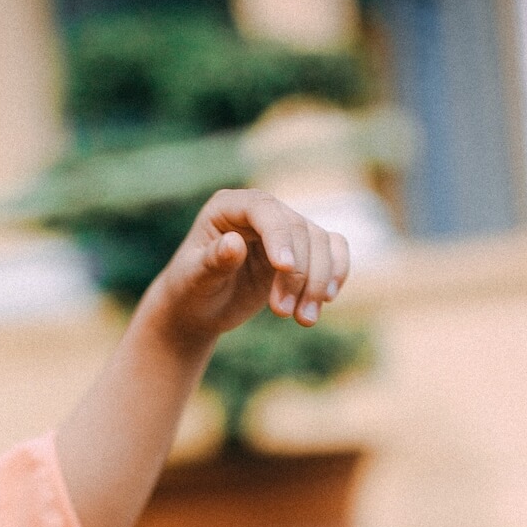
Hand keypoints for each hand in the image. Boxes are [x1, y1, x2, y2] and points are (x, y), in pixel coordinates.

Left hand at [139, 188, 350, 344]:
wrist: (199, 309)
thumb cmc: (189, 289)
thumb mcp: (194, 279)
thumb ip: (214, 261)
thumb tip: (234, 243)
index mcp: (227, 207)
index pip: (263, 209)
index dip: (278, 235)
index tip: (285, 268)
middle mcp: (259, 211)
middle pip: (297, 228)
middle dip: (298, 273)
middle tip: (284, 314)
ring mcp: (283, 230)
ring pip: (320, 241)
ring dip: (319, 281)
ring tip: (304, 320)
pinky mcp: (300, 250)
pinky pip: (333, 250)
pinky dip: (336, 272)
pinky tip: (326, 299)